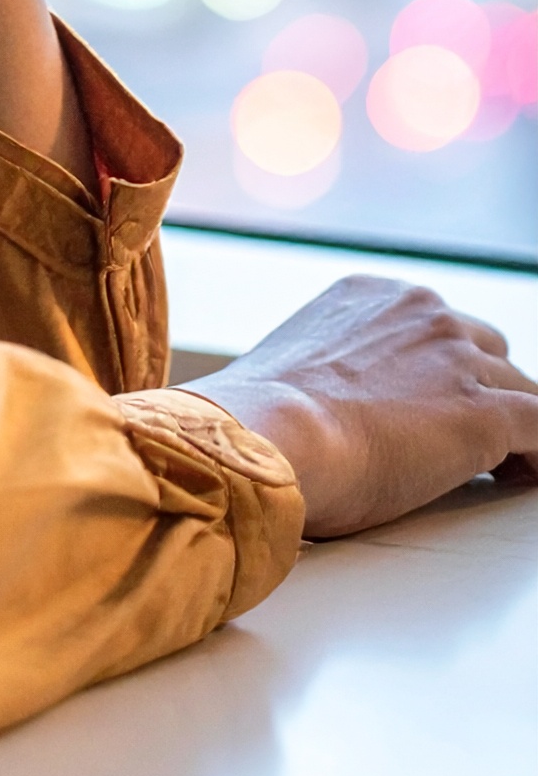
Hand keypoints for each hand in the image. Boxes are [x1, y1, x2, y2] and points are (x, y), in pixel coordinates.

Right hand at [183, 275, 537, 537]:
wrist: (268, 435)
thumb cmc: (263, 423)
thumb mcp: (296, 371)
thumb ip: (329, 375)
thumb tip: (324, 413)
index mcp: (370, 295)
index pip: (433, 327)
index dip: (442, 373)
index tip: (434, 407)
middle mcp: (421, 311)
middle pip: (485, 349)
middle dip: (479, 391)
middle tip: (469, 441)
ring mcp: (457, 358)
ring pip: (519, 389)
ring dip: (513, 427)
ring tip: (504, 470)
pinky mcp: (484, 413)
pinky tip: (527, 479)